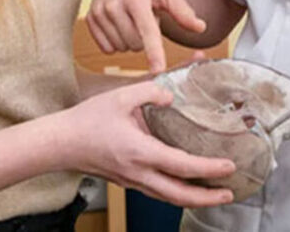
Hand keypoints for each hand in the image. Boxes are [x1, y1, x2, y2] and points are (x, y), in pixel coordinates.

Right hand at [60, 80, 235, 206]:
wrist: (60, 143)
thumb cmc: (87, 120)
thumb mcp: (121, 96)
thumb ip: (151, 90)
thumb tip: (172, 94)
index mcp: (140, 151)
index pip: (182, 165)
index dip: (209, 168)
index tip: (230, 166)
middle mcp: (138, 172)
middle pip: (179, 194)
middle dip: (207, 198)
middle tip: (230, 194)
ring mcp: (132, 180)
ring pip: (168, 197)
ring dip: (193, 198)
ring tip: (214, 194)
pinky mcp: (127, 181)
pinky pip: (157, 192)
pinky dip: (176, 193)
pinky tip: (185, 186)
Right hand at [87, 0, 205, 72]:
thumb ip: (183, 12)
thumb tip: (201, 28)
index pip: (147, 31)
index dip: (154, 52)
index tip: (158, 71)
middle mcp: (114, 4)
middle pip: (135, 44)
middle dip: (145, 38)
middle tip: (147, 17)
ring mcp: (99, 11)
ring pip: (121, 47)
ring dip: (131, 39)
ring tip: (134, 18)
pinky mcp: (90, 18)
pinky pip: (107, 48)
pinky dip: (117, 41)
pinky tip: (121, 24)